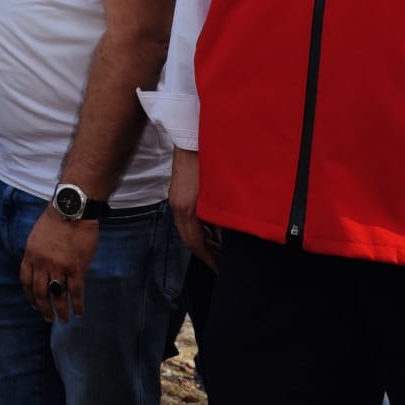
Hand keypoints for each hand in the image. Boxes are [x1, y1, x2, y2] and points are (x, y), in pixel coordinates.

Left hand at [21, 208, 101, 322]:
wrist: (72, 209)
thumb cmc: (56, 219)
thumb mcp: (37, 235)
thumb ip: (37, 252)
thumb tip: (39, 266)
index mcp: (31, 254)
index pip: (26, 280)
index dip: (29, 295)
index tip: (34, 304)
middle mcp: (42, 263)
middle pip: (39, 292)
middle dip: (43, 308)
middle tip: (48, 318)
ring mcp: (59, 267)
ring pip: (57, 295)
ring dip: (60, 310)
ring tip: (63, 319)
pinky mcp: (76, 268)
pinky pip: (76, 292)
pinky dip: (77, 304)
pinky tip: (79, 312)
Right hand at [169, 147, 218, 268]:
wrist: (193, 134)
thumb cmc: (210, 161)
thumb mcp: (221, 193)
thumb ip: (224, 217)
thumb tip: (229, 238)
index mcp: (186, 209)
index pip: (196, 243)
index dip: (209, 259)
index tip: (221, 270)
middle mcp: (177, 206)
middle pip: (188, 238)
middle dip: (205, 253)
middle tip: (221, 264)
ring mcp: (176, 198)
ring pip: (187, 228)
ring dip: (202, 240)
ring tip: (220, 249)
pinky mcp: (178, 191)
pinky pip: (186, 218)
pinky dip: (199, 227)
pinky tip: (212, 228)